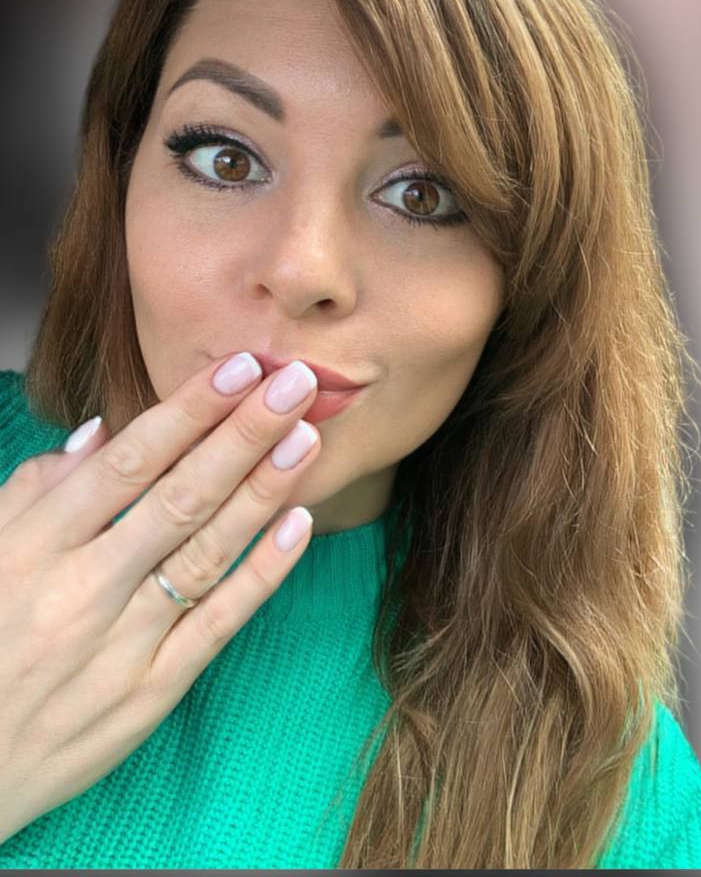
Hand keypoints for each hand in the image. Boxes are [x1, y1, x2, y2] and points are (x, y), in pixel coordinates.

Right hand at [0, 352, 319, 843]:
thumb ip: (35, 489)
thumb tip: (102, 431)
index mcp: (35, 545)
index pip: (129, 461)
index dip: (189, 411)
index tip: (237, 368)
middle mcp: (83, 588)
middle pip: (180, 497)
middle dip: (243, 433)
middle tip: (294, 384)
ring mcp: (122, 642)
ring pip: (206, 552)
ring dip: (262, 491)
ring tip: (305, 438)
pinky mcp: (152, 691)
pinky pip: (217, 622)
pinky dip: (261, 573)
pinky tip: (297, 526)